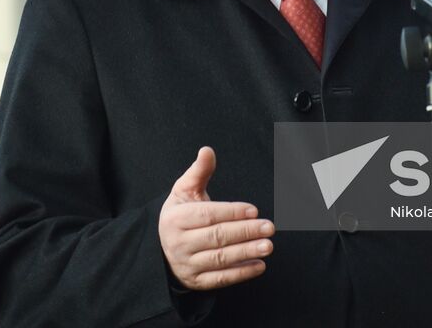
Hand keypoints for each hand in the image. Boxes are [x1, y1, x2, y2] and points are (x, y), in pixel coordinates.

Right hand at [158, 146, 274, 289]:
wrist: (162, 248)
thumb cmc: (180, 214)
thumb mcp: (184, 190)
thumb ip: (199, 171)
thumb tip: (207, 150)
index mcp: (175, 219)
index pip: (208, 215)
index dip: (232, 212)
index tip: (254, 210)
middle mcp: (179, 243)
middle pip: (216, 237)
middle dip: (245, 232)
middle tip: (269, 227)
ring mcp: (187, 264)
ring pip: (220, 259)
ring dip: (246, 253)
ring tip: (268, 246)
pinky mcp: (196, 281)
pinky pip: (220, 279)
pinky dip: (241, 273)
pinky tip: (259, 265)